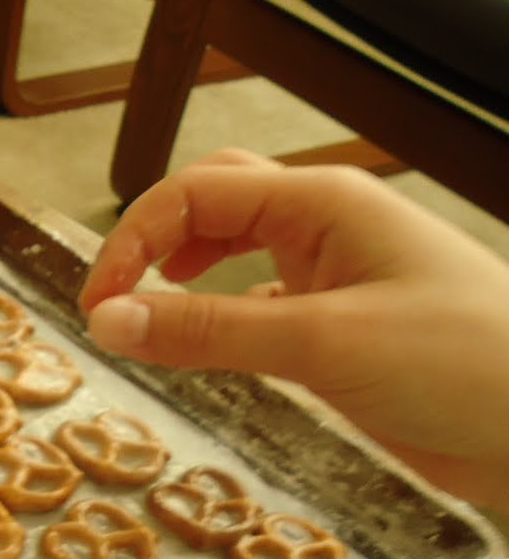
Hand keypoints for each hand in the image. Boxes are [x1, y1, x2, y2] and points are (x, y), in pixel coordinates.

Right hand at [78, 148, 508, 510]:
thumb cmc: (460, 364)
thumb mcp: (321, 343)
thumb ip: (208, 331)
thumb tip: (106, 321)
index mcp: (323, 204)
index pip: (196, 193)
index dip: (134, 242)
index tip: (97, 309)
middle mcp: (325, 230)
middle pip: (212, 203)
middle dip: (153, 242)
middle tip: (111, 306)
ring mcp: (335, 279)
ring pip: (234, 254)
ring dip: (183, 278)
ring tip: (145, 323)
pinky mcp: (341, 331)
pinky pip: (260, 308)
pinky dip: (218, 324)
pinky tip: (205, 357)